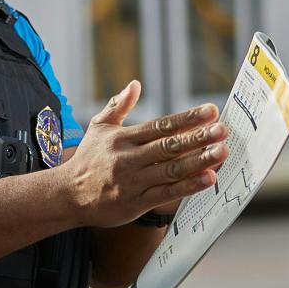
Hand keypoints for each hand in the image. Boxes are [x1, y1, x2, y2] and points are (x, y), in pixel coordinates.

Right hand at [61, 81, 227, 226]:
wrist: (66, 195)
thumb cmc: (86, 160)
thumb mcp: (98, 128)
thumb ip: (118, 106)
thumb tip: (135, 84)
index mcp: (123, 138)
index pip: (161, 125)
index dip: (187, 118)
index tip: (210, 111)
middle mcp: (129, 158)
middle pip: (169, 146)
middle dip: (198, 137)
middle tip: (222, 130)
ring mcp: (133, 181)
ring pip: (171, 169)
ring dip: (198, 160)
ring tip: (221, 152)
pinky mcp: (135, 203)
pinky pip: (166, 194)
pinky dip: (187, 186)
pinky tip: (207, 179)